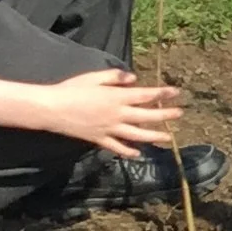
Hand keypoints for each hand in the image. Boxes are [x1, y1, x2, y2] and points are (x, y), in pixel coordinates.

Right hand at [46, 68, 184, 156]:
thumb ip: (115, 77)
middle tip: (180, 114)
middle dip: (165, 116)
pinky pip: (117, 147)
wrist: (52, 109)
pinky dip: (128, 151)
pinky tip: (138, 153)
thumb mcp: (94, 77)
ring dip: (154, 136)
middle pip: (146, 116)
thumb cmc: (71, 89)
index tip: (176, 92)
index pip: (146, 96)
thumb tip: (134, 79)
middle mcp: (117, 115)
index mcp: (116, 97)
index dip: (162, 94)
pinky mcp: (99, 139)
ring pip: (137, 135)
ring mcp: (109, 129)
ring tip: (168, 137)